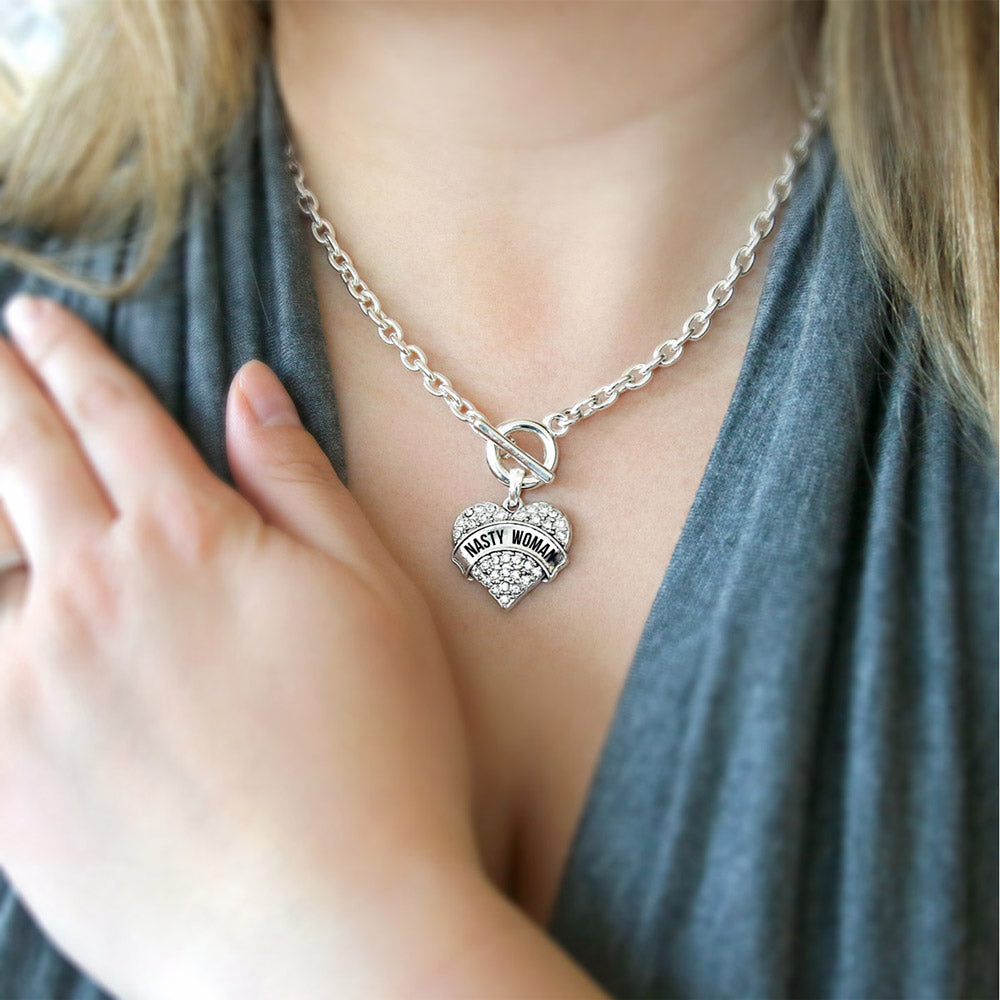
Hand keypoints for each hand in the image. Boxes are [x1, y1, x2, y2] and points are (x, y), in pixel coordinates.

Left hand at [0, 296, 477, 996]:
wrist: (326, 925)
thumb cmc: (379, 752)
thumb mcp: (373, 596)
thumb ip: (299, 483)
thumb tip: (248, 389)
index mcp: (193, 541)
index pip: (115, 420)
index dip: (74, 361)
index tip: (37, 320)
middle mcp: (97, 590)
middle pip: (22, 460)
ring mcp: (31, 679)